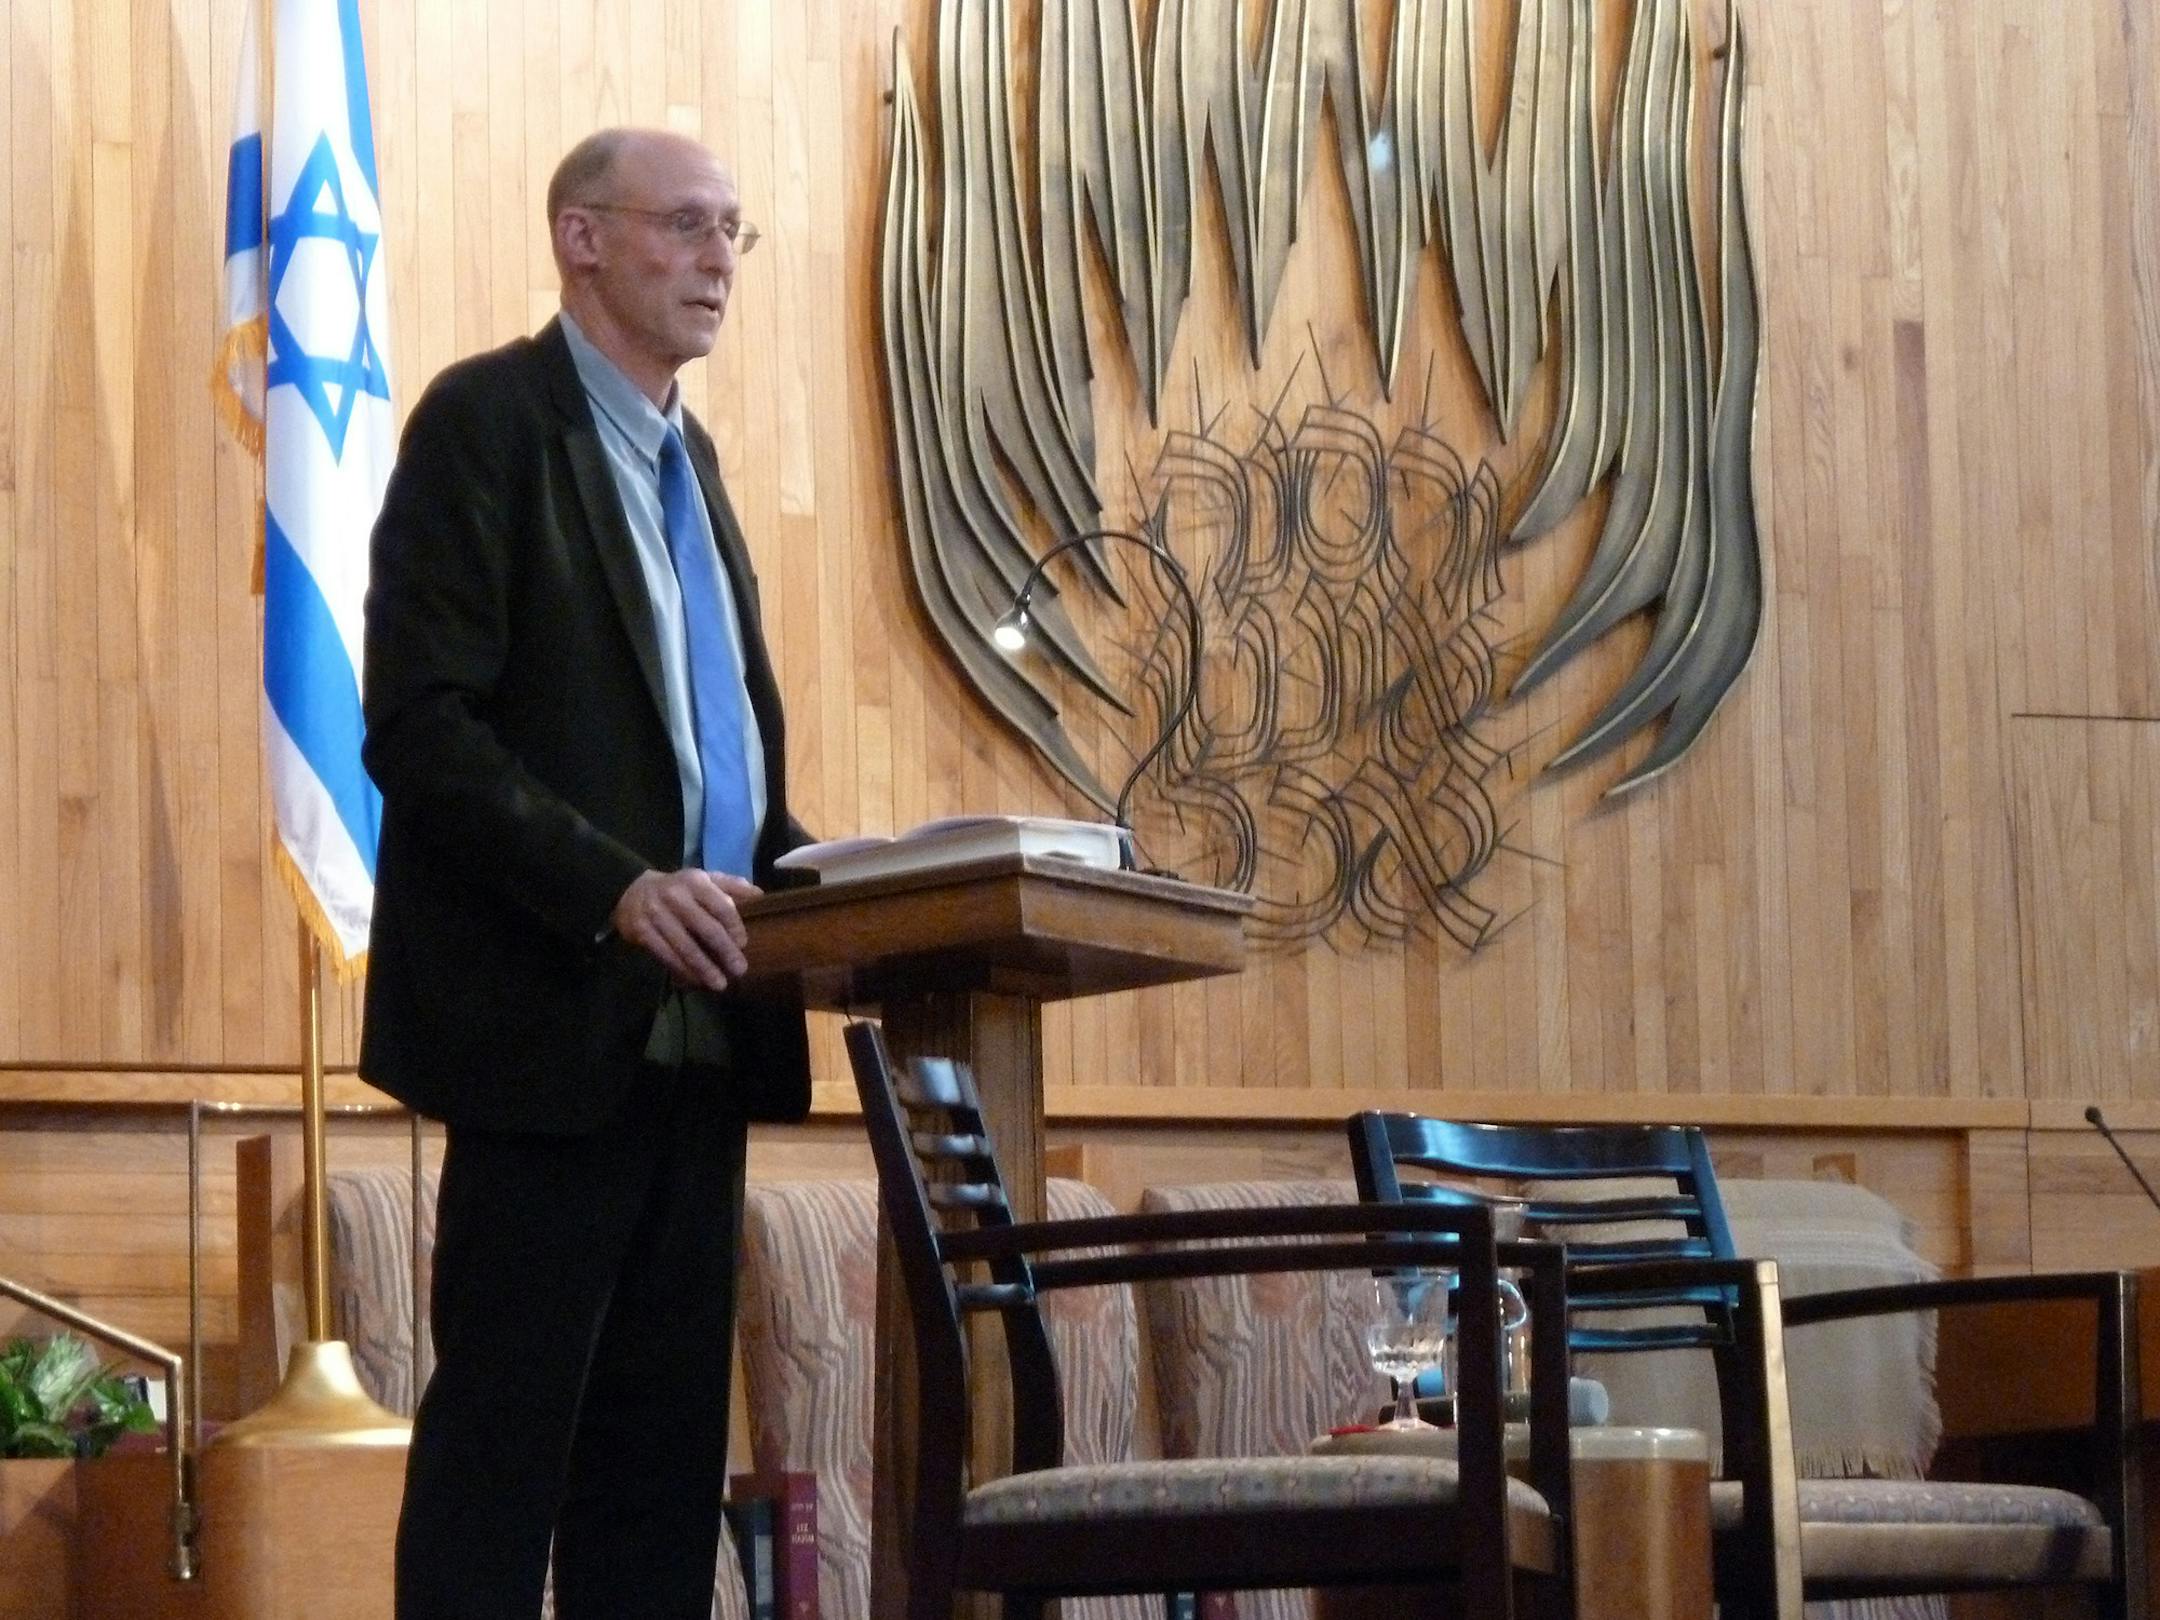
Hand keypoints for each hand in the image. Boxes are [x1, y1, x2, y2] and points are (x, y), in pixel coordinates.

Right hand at [610, 869, 762, 991]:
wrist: (632, 890)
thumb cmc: (679, 888)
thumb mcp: (704, 880)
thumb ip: (731, 886)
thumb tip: (760, 895)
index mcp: (695, 882)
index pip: (720, 906)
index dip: (734, 926)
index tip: (743, 944)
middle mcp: (675, 896)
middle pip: (706, 928)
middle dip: (725, 951)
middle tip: (740, 970)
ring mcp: (656, 914)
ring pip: (685, 946)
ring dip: (704, 968)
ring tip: (720, 984)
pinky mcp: (642, 931)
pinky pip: (666, 955)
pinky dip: (682, 970)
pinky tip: (695, 981)